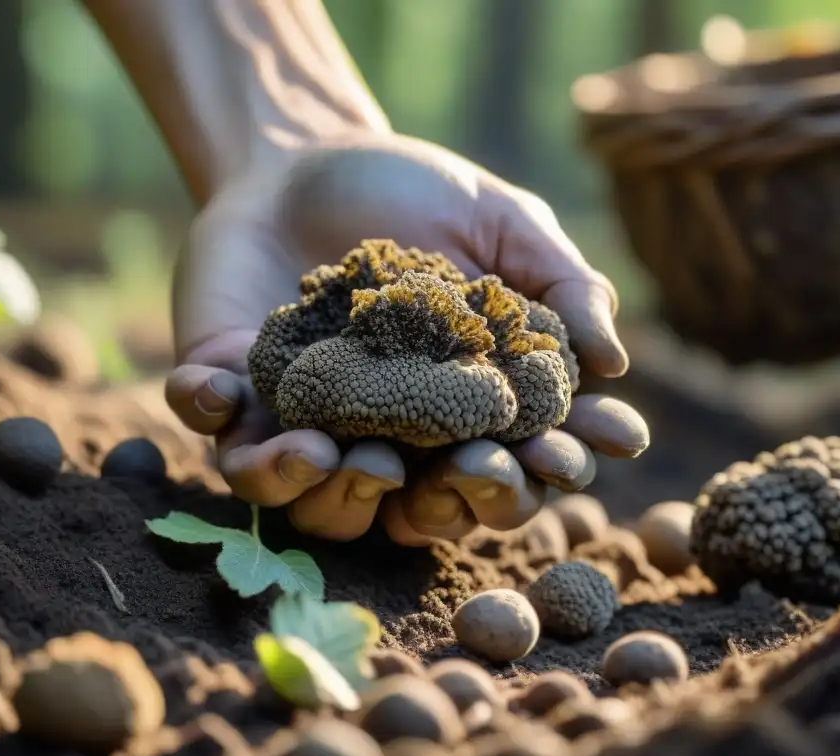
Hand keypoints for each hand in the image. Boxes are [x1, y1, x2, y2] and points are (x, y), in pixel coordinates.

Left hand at [165, 132, 648, 544]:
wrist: (305, 159)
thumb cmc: (416, 196)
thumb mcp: (502, 224)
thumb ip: (563, 287)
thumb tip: (616, 363)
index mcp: (455, 411)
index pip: (506, 468)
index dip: (539, 474)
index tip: (565, 454)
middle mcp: (385, 438)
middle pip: (418, 513)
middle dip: (450, 502)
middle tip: (467, 463)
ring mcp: (306, 427)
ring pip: (317, 507)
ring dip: (330, 496)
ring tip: (340, 453)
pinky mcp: (235, 403)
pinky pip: (223, 446)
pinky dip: (223, 433)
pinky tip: (225, 390)